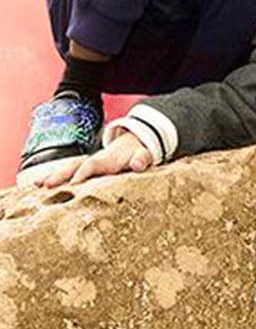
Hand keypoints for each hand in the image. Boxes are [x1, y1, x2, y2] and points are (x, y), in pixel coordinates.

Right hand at [34, 130, 154, 189]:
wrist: (133, 142)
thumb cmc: (138, 154)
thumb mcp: (144, 156)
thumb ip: (142, 159)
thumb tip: (138, 164)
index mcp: (108, 159)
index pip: (93, 165)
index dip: (84, 172)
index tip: (74, 184)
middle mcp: (93, 160)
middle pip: (74, 165)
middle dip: (61, 174)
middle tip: (46, 185)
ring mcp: (87, 164)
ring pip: (67, 168)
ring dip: (53, 176)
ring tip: (37, 185)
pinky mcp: (84, 169)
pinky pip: (67, 173)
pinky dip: (54, 178)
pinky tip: (39, 186)